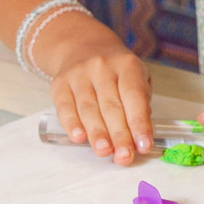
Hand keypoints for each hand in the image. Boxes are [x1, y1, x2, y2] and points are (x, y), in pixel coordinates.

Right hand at [47, 29, 156, 162]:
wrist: (83, 46)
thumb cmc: (115, 71)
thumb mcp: (135, 77)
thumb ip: (139, 104)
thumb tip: (138, 135)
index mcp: (127, 65)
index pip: (134, 96)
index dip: (139, 123)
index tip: (144, 145)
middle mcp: (102, 67)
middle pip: (111, 106)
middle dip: (120, 135)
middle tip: (125, 157)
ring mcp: (79, 74)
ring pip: (89, 109)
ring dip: (97, 133)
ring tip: (104, 152)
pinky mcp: (60, 83)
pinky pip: (65, 106)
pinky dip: (71, 124)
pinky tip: (79, 138)